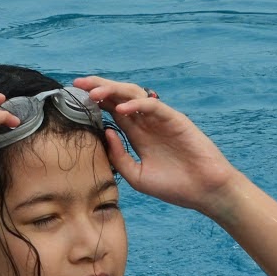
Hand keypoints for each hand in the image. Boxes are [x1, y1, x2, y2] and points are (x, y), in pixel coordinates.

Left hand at [75, 76, 245, 218]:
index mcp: (136, 135)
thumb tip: (104, 132)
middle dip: (97, 88)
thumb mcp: (137, 176)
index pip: (111, 111)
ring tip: (92, 92)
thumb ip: (118, 156)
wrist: (204, 192)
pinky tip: (121, 108)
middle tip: (76, 83)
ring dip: (113, 90)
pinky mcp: (175, 119)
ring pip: (134, 94)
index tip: (72, 98)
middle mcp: (146, 123)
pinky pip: (153, 105)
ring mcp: (160, 119)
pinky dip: (137, 104)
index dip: (92, 102)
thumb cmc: (174, 187)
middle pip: (118, 97)